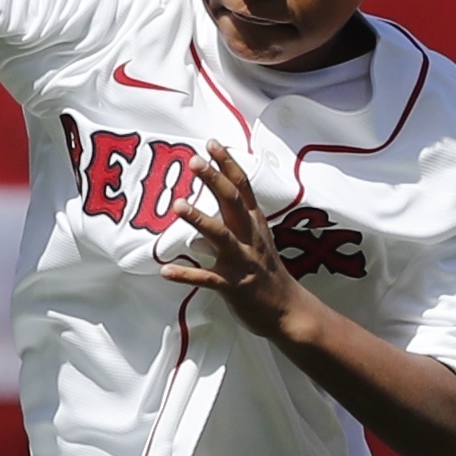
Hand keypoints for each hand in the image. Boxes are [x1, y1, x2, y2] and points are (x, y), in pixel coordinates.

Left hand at [164, 152, 308, 343]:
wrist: (289, 312)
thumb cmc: (267, 274)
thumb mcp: (254, 243)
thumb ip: (231, 225)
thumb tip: (202, 211)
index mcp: (255, 226)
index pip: (243, 188)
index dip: (228, 165)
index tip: (212, 143)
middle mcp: (250, 239)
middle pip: (234, 203)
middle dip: (214, 181)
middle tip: (194, 161)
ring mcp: (243, 262)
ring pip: (221, 236)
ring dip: (199, 219)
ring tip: (177, 204)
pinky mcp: (234, 286)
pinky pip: (208, 279)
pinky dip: (186, 275)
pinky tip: (165, 270)